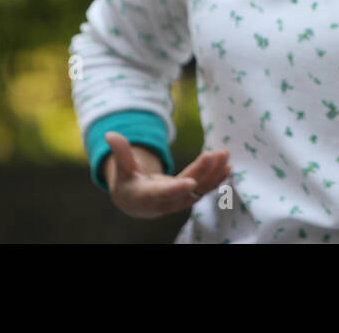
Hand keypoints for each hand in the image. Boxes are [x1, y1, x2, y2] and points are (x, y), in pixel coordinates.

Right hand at [102, 131, 231, 218]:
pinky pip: (205, 190)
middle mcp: (166, 202)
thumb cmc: (127, 183)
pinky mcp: (189, 197)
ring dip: (214, 173)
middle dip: (202, 172)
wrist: (136, 203)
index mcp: (148, 196)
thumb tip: (110, 135)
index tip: (191, 183)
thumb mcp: (122, 169)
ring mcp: (180, 201)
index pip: (164, 193)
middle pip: (186, 187)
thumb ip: (121, 153)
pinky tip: (228, 167)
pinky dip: (217, 179)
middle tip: (214, 154)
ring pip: (200, 190)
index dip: (177, 188)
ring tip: (225, 155)